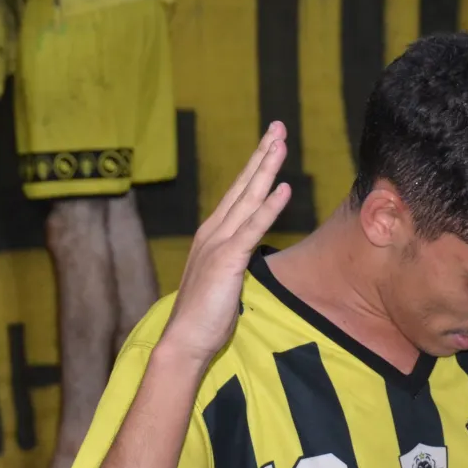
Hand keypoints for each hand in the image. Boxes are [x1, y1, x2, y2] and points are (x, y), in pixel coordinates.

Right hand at [158, 124, 292, 363]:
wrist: (184, 340)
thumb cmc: (205, 316)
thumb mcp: (223, 280)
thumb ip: (234, 260)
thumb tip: (246, 254)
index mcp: (213, 235)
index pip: (239, 194)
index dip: (255, 167)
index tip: (270, 144)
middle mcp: (214, 232)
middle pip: (243, 186)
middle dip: (262, 154)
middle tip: (277, 127)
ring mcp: (219, 244)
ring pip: (248, 198)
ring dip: (266, 169)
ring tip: (281, 144)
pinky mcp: (227, 260)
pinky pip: (252, 228)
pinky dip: (269, 207)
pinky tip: (283, 188)